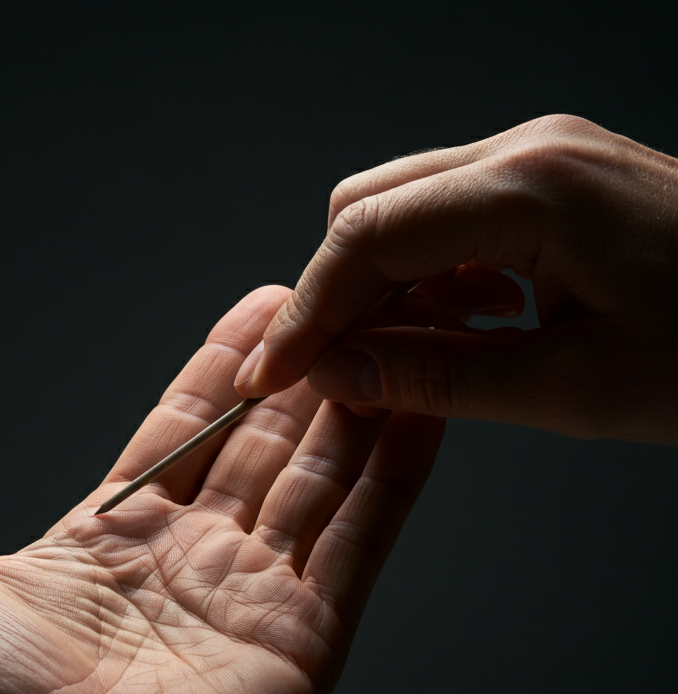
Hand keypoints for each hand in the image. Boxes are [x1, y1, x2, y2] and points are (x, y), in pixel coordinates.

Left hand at [0, 286, 442, 693]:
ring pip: (322, 478)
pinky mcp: (302, 643)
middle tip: (352, 295)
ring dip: (359, 406)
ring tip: (398, 330)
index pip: (186, 428)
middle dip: (307, 371)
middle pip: (265, 443)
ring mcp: (253, 599)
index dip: (226, 366)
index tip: (266, 305)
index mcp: (113, 538)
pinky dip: (394, 476)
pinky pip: (358, 541)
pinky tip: (423, 408)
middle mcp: (191, 562)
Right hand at [236, 115, 677, 443]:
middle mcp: (527, 151)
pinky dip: (426, 277)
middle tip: (327, 374)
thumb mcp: (573, 389)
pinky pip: (450, 216)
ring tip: (394, 363)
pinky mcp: (554, 180)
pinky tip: (455, 329)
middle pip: (368, 210)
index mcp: (531, 190)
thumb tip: (338, 371)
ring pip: (401, 209)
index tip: (272, 374)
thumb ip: (438, 378)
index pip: (365, 239)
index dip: (306, 313)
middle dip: (333, 297)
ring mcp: (541, 158)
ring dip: (378, 289)